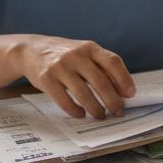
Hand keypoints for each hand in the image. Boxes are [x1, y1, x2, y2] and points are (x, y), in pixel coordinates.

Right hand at [15, 35, 134, 118]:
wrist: (30, 50)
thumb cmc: (65, 56)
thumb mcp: (84, 54)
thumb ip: (103, 68)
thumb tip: (123, 92)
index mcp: (90, 47)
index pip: (113, 61)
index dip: (124, 79)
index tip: (131, 94)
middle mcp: (76, 55)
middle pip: (100, 81)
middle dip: (112, 100)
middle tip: (118, 112)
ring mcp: (60, 66)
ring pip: (83, 93)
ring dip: (95, 108)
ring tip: (100, 115)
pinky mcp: (46, 78)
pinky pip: (64, 100)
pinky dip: (75, 110)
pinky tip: (81, 114)